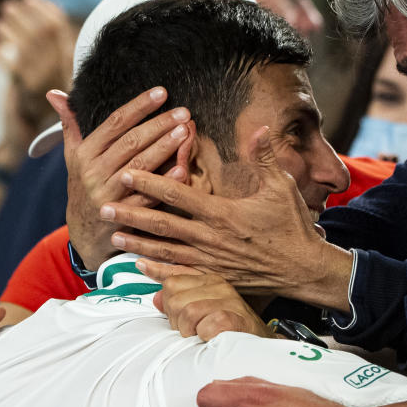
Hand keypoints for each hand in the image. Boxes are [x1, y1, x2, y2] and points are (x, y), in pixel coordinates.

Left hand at [0, 0, 74, 126]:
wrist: (44, 121)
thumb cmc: (49, 84)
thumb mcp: (60, 62)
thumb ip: (57, 38)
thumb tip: (50, 3)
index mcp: (70, 57)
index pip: (58, 26)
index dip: (42, 7)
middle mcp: (60, 66)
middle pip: (40, 33)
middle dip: (22, 15)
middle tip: (7, 6)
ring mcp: (45, 77)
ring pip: (25, 47)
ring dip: (9, 32)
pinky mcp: (28, 88)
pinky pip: (12, 67)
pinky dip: (0, 55)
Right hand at [47, 87, 194, 269]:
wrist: (84, 234)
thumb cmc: (84, 187)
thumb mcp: (73, 158)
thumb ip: (70, 125)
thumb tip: (55, 93)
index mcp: (84, 154)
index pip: (114, 124)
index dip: (139, 106)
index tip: (161, 92)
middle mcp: (94, 173)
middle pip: (130, 143)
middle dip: (159, 125)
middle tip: (183, 112)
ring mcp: (108, 196)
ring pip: (140, 167)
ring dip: (164, 148)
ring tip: (185, 131)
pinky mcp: (122, 216)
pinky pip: (147, 197)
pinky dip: (164, 183)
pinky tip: (182, 169)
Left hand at [101, 129, 351, 305]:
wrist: (303, 269)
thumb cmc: (291, 226)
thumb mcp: (281, 186)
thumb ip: (264, 157)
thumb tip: (258, 128)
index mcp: (222, 213)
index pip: (177, 195)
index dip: (149, 183)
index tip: (126, 173)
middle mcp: (211, 239)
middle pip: (161, 225)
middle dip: (130, 214)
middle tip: (103, 206)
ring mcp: (210, 262)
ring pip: (165, 251)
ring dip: (137, 243)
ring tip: (112, 234)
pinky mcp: (215, 278)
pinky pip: (180, 275)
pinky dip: (157, 270)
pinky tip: (138, 265)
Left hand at [149, 266, 272, 340]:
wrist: (260, 348)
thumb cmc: (229, 331)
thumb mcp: (201, 312)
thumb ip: (179, 302)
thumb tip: (156, 298)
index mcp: (208, 281)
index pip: (171, 282)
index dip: (166, 304)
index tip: (174, 317)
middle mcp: (219, 285)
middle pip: (174, 298)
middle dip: (177, 321)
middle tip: (193, 332)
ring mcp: (229, 300)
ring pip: (187, 312)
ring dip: (191, 331)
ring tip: (202, 336)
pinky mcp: (235, 317)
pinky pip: (205, 326)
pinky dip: (205, 337)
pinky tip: (213, 339)